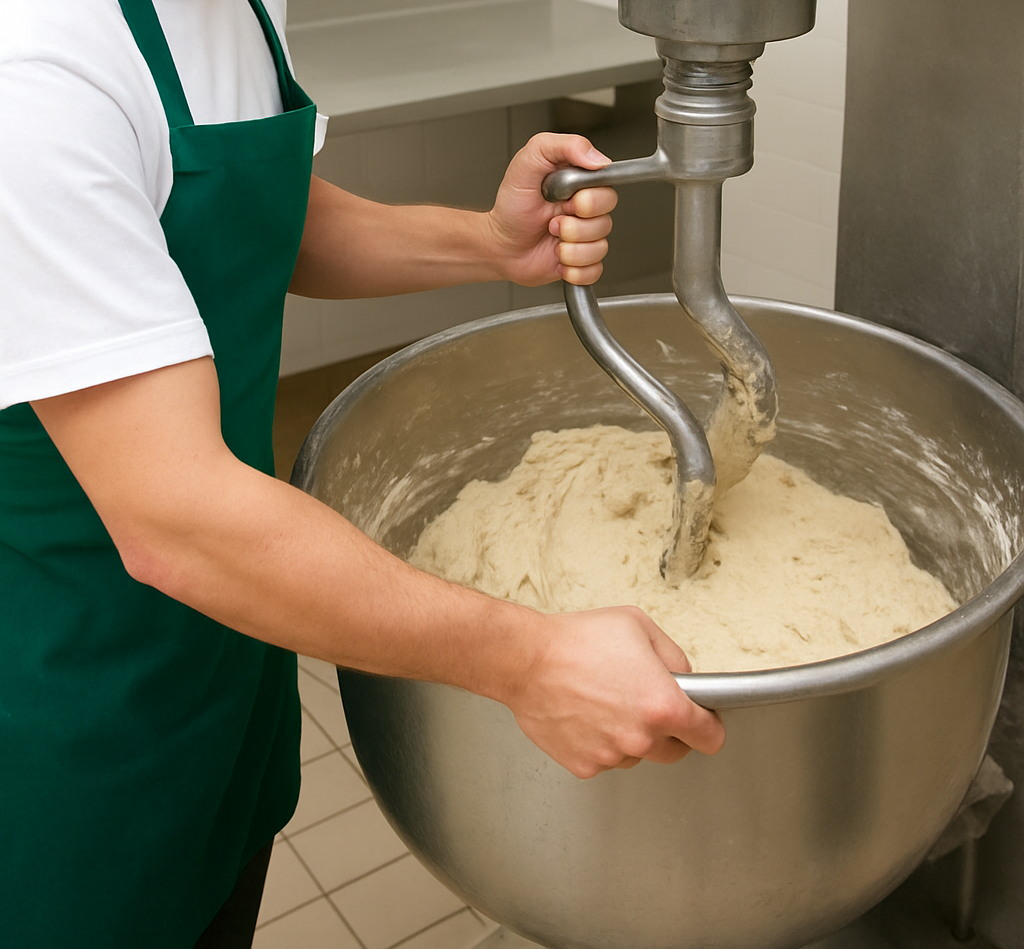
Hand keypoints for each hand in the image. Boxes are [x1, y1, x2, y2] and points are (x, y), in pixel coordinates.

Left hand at [487, 132, 617, 286]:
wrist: (499, 244)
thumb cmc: (511, 206)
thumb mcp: (528, 162)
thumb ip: (563, 147)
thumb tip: (598, 158)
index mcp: (581, 185)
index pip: (608, 191)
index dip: (589, 201)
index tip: (567, 202)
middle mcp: (587, 212)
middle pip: (606, 222)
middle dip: (574, 227)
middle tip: (551, 221)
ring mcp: (585, 239)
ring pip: (599, 248)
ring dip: (569, 249)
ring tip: (550, 238)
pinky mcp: (581, 263)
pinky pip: (593, 271)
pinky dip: (573, 270)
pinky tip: (556, 259)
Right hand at [505, 606, 725, 778]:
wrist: (526, 660)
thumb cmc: (577, 640)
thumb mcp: (639, 627)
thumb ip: (674, 656)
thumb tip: (685, 680)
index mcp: (663, 705)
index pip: (710, 737)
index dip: (708, 725)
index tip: (701, 719)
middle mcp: (641, 738)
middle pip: (676, 752)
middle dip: (669, 731)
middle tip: (644, 702)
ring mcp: (612, 756)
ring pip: (637, 755)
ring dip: (631, 737)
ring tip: (605, 701)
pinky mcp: (584, 765)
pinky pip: (605, 759)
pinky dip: (600, 742)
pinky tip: (586, 714)